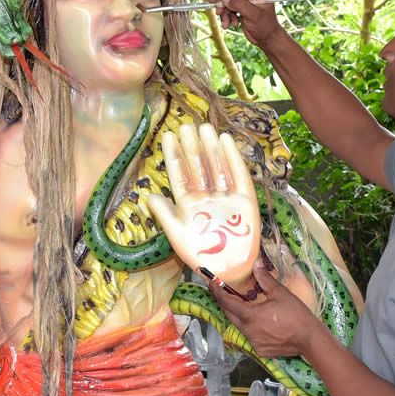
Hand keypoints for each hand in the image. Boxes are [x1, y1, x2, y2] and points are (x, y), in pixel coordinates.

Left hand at [147, 124, 259, 284]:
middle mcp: (207, 197)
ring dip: (210, 148)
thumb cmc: (200, 254)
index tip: (168, 136)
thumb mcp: (176, 235)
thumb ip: (164, 215)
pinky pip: (238, 176)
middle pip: (198, 167)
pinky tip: (225, 141)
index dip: (174, 156)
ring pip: (216, 167)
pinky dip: (232, 159)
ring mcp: (226, 197)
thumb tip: (149, 196)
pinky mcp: (244, 201)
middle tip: (186, 126)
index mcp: (189, 203)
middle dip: (191, 147)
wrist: (227, 270)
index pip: (180, 175)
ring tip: (204, 127)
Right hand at [208, 0, 288, 48]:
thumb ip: (239, 5)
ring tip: (227, 24)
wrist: (268, 38)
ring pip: (226, 1)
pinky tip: (232, 24)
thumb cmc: (265, 27)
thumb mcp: (253, 16)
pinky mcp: (241, 4)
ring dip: (224, 13)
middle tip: (219, 14)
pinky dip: (227, 16)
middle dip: (223, 4)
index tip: (212, 0)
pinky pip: (228, 7)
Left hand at [209, 259, 320, 357]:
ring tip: (245, 304)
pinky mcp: (260, 350)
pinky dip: (251, 327)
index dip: (217, 292)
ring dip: (240, 315)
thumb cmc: (296, 315)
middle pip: (230, 314)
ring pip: (240, 326)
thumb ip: (265, 279)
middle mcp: (247, 331)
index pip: (226, 302)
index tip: (211, 283)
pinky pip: (250, 336)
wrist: (310, 339)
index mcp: (249, 316)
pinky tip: (259, 321)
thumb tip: (256, 264)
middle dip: (226, 302)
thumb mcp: (280, 293)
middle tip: (224, 290)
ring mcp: (253, 342)